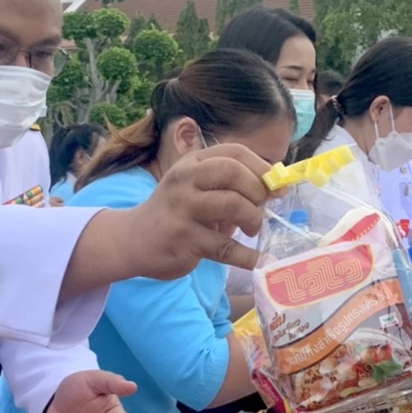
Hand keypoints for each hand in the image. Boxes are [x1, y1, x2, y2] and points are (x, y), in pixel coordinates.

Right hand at [129, 144, 271, 278]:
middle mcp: (185, 180)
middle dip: (257, 190)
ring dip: (253, 219)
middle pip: (233, 172)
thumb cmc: (176, 212)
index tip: (277, 186)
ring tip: (253, 230)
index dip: (262, 167)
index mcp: (192, 163)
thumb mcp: (197, 188)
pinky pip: (226, 247)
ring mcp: (183, 209)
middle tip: (260, 209)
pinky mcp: (184, 240)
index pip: (234, 152)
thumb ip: (230, 185)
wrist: (134, 240)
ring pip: (232, 204)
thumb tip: (277, 188)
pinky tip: (255, 259)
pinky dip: (247, 256)